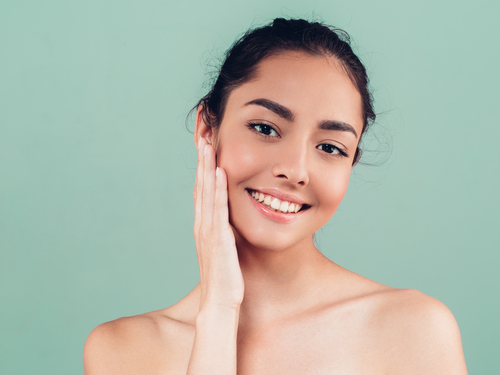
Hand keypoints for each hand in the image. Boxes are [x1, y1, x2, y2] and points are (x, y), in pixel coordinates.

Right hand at [193, 138, 243, 310]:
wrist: (220, 303)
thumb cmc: (225, 278)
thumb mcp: (224, 249)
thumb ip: (224, 232)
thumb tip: (230, 219)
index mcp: (204, 226)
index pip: (202, 191)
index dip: (202, 169)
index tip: (205, 149)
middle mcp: (202, 224)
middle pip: (200, 186)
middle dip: (201, 161)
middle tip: (202, 137)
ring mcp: (208, 230)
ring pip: (206, 192)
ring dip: (206, 168)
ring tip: (206, 145)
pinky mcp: (218, 238)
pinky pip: (218, 208)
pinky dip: (218, 189)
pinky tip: (220, 172)